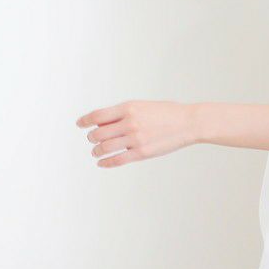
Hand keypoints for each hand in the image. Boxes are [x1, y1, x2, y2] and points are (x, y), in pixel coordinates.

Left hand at [75, 100, 196, 167]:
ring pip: (105, 147)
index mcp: (129, 108)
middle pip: (98, 133)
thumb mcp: (143, 106)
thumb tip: (103, 121)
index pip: (97, 115)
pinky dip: (106, 162)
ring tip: (96, 151)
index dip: (85, 121)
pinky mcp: (142, 153)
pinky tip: (102, 162)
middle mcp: (130, 123)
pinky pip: (117, 159)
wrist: (189, 122)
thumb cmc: (168, 113)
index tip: (80, 124)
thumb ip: (124, 113)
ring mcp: (135, 139)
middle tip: (93, 139)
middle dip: (92, 137)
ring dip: (97, 150)